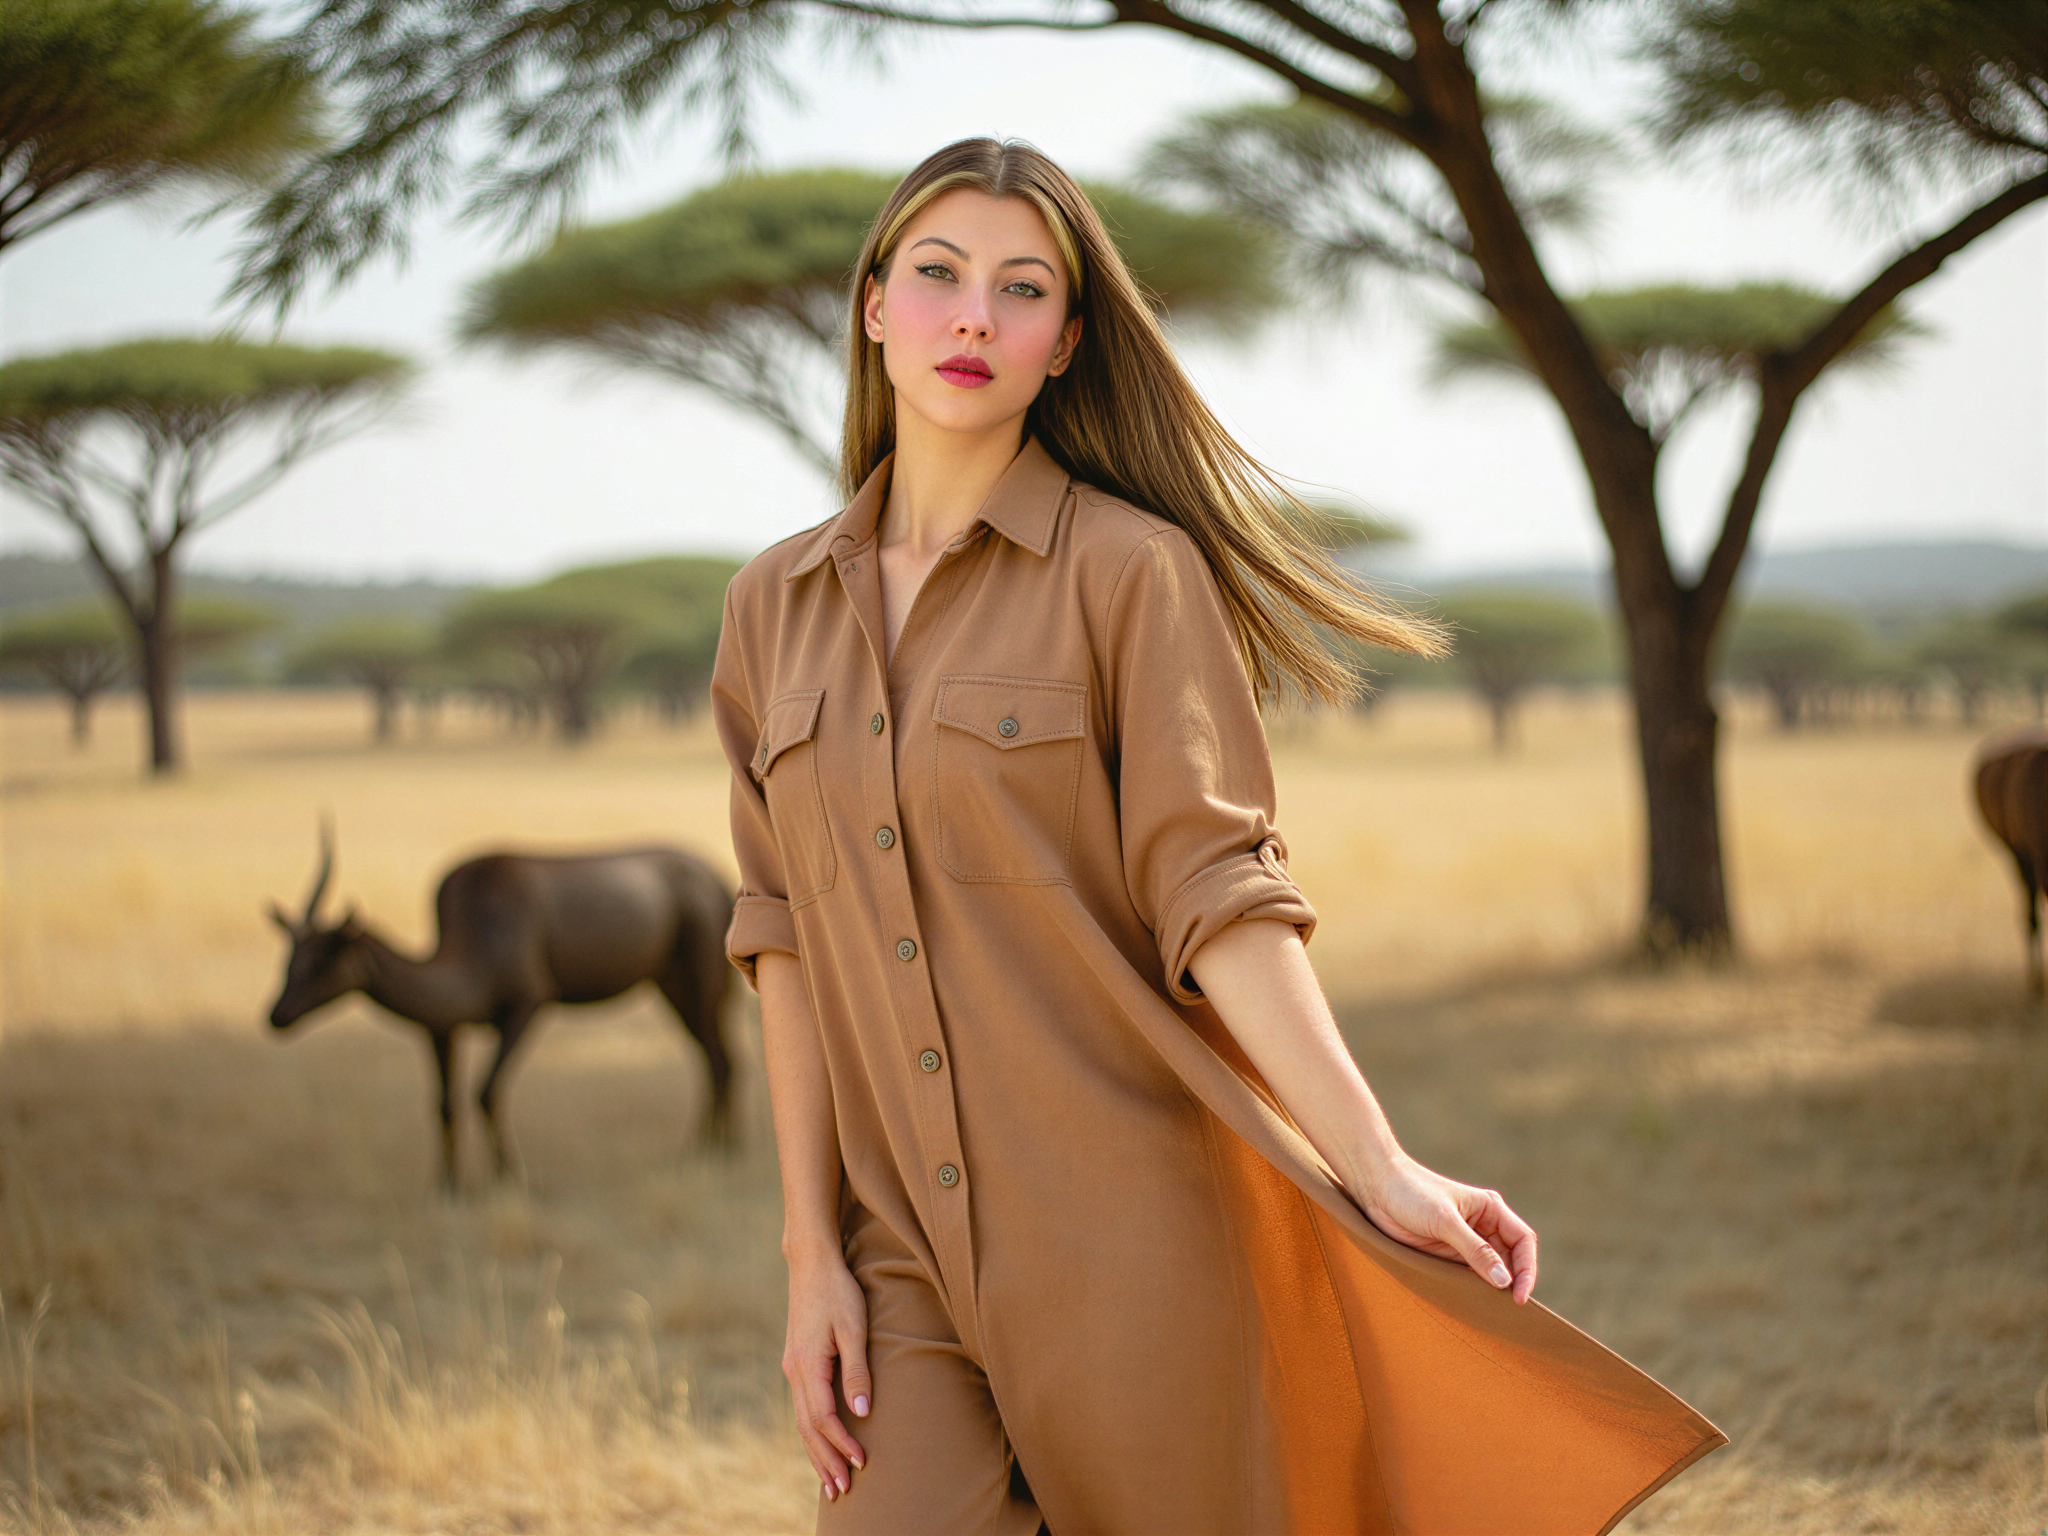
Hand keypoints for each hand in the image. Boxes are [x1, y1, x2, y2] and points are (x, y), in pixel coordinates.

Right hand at [782, 1249, 871, 1500]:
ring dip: (816, 1453)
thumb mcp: (853, 1328)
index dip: (841, 1443)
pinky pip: (802, 1408)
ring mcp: (792, 1368)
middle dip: (825, 1461)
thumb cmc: (838, 1291)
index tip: (861, 1463)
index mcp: (807, 1365)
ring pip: (801, 1421)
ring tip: (830, 1482)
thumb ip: (857, 1371)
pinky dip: (811, 1433)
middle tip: (842, 1491)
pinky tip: (820, 1445)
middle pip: (807, 1428)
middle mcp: (794, 1371)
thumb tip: (861, 1414)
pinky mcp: (796, 1363)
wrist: (811, 1264)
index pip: (822, 1418)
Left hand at [1353, 1153, 1538, 1303]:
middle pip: (1510, 1259)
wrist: (1374, 1187)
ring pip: (1489, 1271)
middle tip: (1508, 1312)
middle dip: (1513, 1283)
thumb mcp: (1445, 1221)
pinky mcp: (1445, 1254)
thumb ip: (1475, 1250)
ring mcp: (1463, 1242)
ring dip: (1491, 1289)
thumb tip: (1504, 1281)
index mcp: (1490, 1210)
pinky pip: (1466, 1275)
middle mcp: (1482, 1226)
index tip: (1519, 1296)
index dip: (1527, 1269)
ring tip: (1491, 1313)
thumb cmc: (1411, 1193)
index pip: (1522, 1241)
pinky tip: (1470, 1304)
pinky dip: (1471, 1290)